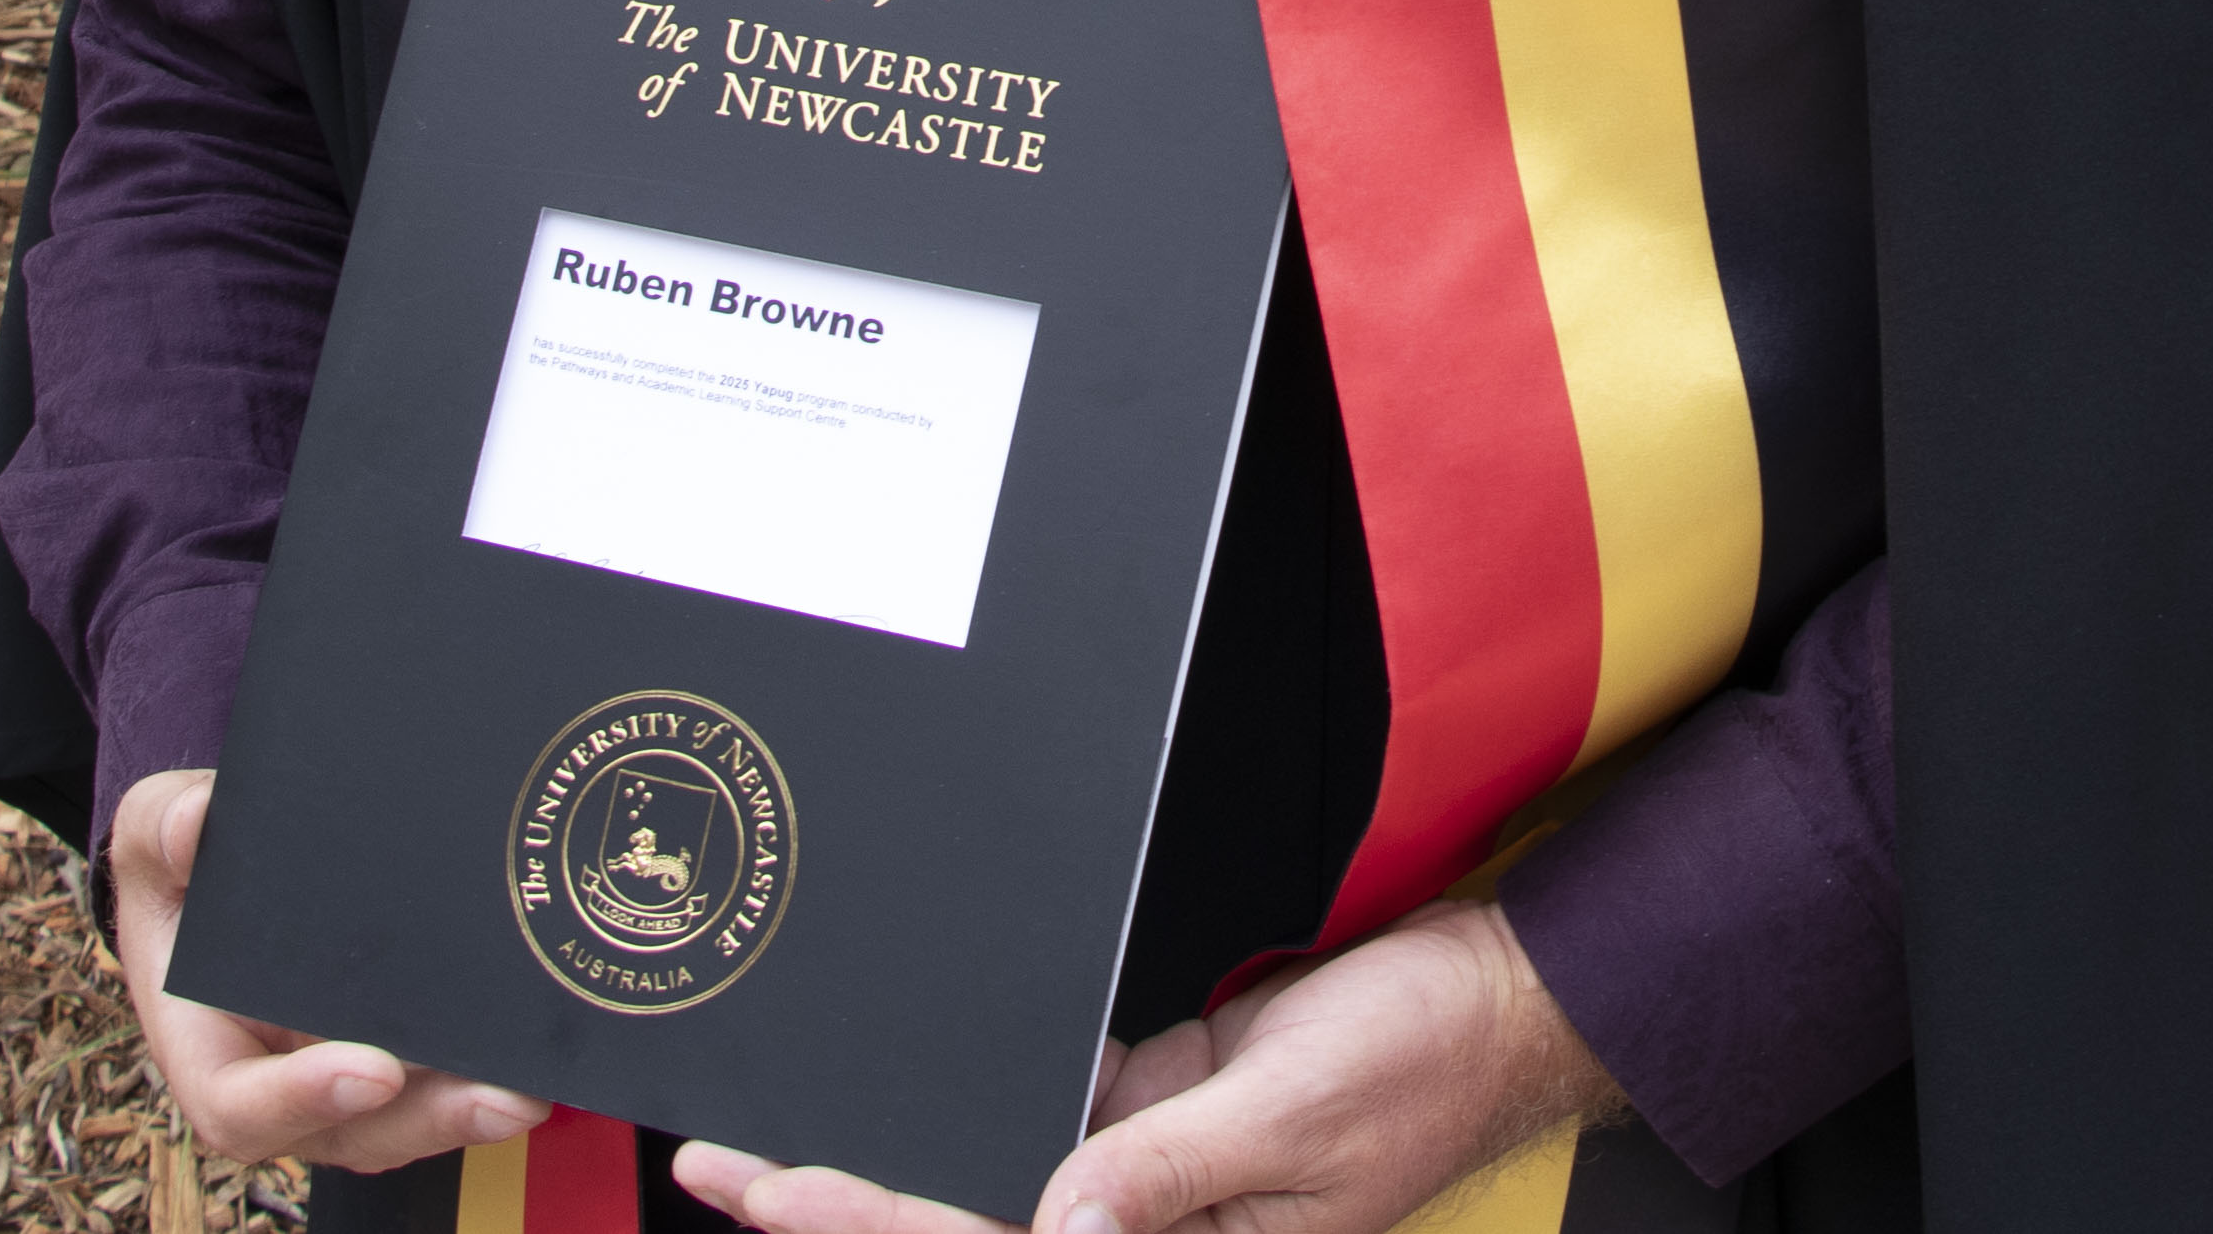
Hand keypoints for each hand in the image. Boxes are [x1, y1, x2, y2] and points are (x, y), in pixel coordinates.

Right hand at [111, 768, 556, 1171]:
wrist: (224, 871)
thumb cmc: (182, 864)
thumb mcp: (153, 834)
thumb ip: (162, 829)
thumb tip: (195, 822)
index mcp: (206, 1047)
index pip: (238, 1106)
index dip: (300, 1101)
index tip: (371, 1073)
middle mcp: (280, 1081)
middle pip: (352, 1133)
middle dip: (427, 1121)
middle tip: (501, 1097)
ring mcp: (344, 1073)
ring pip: (408, 1120)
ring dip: (472, 1111)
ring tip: (537, 1087)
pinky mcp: (398, 1050)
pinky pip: (441, 1081)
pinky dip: (488, 1070)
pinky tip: (544, 1050)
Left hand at [671, 897, 1621, 1233]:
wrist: (1495, 1001)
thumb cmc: (1423, 1061)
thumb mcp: (1299, 1111)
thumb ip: (1170, 1172)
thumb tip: (1054, 1228)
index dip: (871, 1220)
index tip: (769, 1191)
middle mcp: (1149, 1225)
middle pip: (964, 1224)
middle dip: (839, 1200)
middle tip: (716, 1164)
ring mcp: (1146, 1168)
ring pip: (989, 1174)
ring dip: (889, 1156)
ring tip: (772, 1131)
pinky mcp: (1155, 1105)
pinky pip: (1043, 1111)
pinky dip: (969, 1097)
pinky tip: (898, 1072)